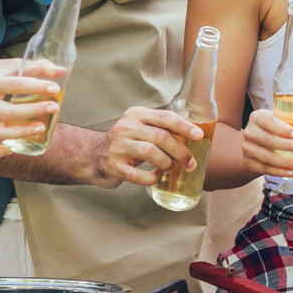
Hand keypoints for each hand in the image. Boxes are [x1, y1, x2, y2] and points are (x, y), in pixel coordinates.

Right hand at [0, 57, 64, 157]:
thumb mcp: (8, 65)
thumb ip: (34, 67)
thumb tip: (61, 71)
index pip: (15, 84)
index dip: (37, 86)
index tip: (55, 88)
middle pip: (8, 112)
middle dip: (34, 110)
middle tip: (54, 107)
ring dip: (22, 133)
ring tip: (42, 127)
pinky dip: (2, 152)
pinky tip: (18, 147)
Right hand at [89, 105, 203, 188]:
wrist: (92, 156)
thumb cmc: (125, 143)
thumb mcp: (139, 128)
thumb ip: (160, 129)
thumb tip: (193, 136)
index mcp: (136, 114)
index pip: (165, 117)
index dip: (185, 127)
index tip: (199, 136)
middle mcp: (126, 127)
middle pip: (161, 137)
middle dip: (180, 152)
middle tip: (189, 163)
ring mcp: (118, 146)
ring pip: (152, 153)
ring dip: (166, 164)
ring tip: (169, 168)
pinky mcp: (113, 166)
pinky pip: (139, 175)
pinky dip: (152, 178)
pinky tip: (154, 177)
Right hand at [241, 93, 292, 176]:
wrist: (256, 142)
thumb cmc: (278, 126)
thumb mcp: (289, 116)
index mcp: (258, 116)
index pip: (269, 122)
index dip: (283, 129)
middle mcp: (250, 131)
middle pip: (268, 141)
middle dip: (288, 147)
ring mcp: (247, 148)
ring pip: (266, 157)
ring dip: (286, 163)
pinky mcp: (249, 162)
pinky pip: (264, 169)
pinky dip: (279, 172)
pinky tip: (292, 173)